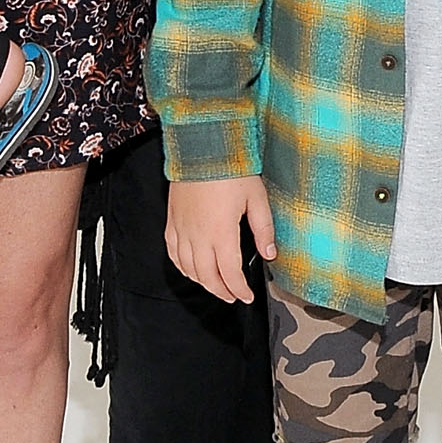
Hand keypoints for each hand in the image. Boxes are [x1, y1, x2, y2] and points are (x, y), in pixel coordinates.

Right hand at [164, 174, 276, 304]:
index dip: (239, 290)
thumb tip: (270, 254)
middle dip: (222, 291)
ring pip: (188, 269)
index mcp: (221, 233)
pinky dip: (181, 267)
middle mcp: (198, 236)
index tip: (247, 296)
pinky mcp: (172, 221)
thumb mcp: (256, 198)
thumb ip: (263, 229)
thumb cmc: (231, 169)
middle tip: (233, 296)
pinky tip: (190, 269)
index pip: (230, 274)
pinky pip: (172, 252)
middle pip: (207, 277)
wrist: (202, 146)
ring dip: (202, 283)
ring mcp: (182, 229)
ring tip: (216, 287)